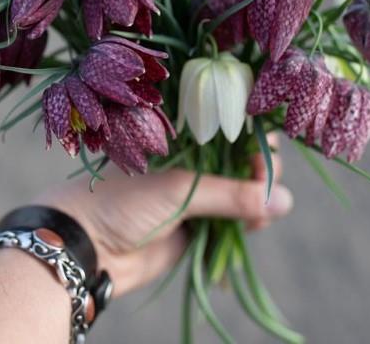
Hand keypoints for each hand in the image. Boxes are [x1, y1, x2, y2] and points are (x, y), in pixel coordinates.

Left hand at [36, 139, 292, 296]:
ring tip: (258, 215)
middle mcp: (191, 157)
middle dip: (259, 170)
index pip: (228, 122)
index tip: (265, 150)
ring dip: (257, 198)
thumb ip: (231, 194)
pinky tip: (253, 226)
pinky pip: (232, 217)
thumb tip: (283, 199)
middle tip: (264, 187)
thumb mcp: (177, 190)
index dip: (251, 132)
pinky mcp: (196, 220)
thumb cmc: (122, 201)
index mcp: (181, 134)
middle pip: (241, 156)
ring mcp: (195, 189)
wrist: (86, 247)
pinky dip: (247, 220)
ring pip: (240, 188)